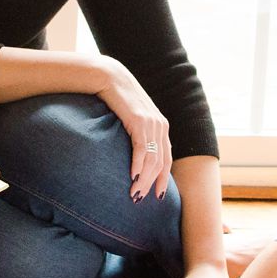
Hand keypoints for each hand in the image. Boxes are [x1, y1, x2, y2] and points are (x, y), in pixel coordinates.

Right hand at [95, 60, 170, 201]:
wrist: (110, 77)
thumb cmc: (117, 99)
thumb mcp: (133, 118)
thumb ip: (138, 133)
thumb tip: (134, 154)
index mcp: (162, 127)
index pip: (167, 159)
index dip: (162, 180)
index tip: (157, 196)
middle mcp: (161, 126)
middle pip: (161, 164)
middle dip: (152, 184)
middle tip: (141, 200)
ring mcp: (152, 124)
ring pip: (152, 160)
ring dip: (143, 180)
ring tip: (133, 193)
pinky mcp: (140, 121)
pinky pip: (142, 149)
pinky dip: (138, 166)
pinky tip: (132, 177)